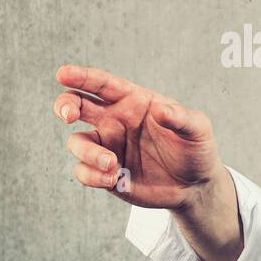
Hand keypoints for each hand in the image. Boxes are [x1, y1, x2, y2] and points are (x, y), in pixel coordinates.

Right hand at [55, 64, 223, 212]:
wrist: (195, 186)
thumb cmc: (195, 149)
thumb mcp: (197, 129)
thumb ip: (181, 117)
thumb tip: (161, 110)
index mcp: (133, 101)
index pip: (102, 84)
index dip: (82, 77)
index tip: (63, 74)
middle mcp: (115, 120)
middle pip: (77, 105)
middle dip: (66, 105)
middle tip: (69, 115)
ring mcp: (108, 146)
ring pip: (78, 142)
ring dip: (88, 152)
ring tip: (112, 164)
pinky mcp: (106, 173)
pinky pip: (84, 172)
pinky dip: (92, 175)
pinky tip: (114, 179)